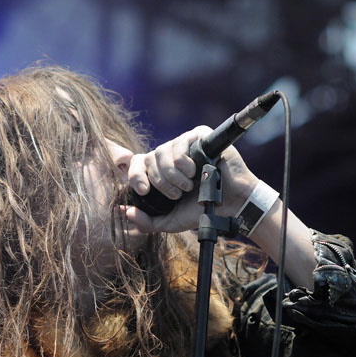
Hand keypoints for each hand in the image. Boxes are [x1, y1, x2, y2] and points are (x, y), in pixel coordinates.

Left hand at [123, 126, 258, 233]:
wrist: (231, 204)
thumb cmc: (202, 210)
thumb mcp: (171, 221)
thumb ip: (147, 221)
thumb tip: (125, 211)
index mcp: (160, 170)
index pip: (137, 164)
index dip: (135, 177)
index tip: (144, 192)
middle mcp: (170, 154)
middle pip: (149, 158)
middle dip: (160, 181)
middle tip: (177, 194)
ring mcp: (184, 143)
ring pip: (162, 150)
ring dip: (173, 174)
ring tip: (188, 184)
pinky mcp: (199, 135)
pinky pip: (180, 142)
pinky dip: (184, 162)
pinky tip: (195, 171)